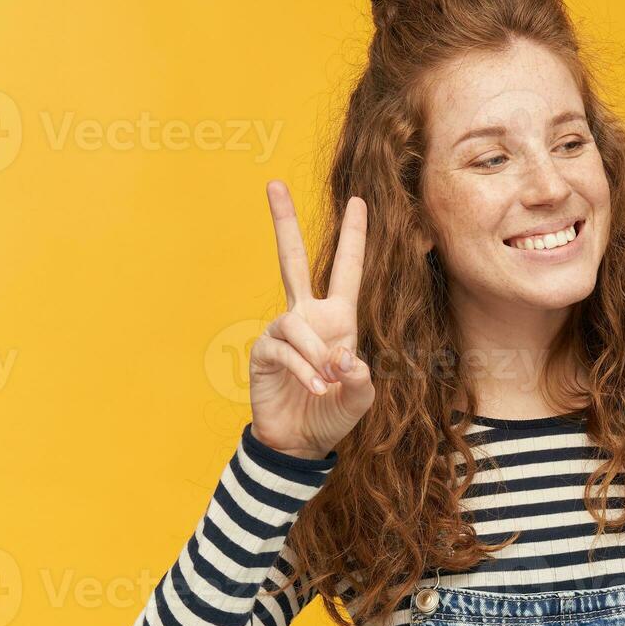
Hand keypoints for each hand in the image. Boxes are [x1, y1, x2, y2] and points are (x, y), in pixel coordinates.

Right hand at [248, 181, 375, 458]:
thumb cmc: (333, 412)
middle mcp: (308, 316)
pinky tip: (315, 387)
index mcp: (338, 318)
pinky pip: (285, 350)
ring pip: (298, 325)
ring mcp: (283, 331)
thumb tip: (344, 358)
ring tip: (326, 383)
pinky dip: (304, 369)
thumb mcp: (361, 396)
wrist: (301, 441)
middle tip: (274, 184)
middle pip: (293, 260)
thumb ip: (360, 378)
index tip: (359, 201)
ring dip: (316, 355)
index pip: (347, 269)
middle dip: (284, 223)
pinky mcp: (264, 351)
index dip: (354, 237)